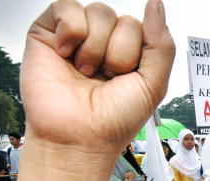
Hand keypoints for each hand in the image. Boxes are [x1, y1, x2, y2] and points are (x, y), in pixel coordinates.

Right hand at [15, 0, 174, 180]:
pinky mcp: (48, 34)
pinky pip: (66, 7)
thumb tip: (156, 2)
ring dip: (96, 48)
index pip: (142, 28)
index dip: (135, 55)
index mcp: (130, 53)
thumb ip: (161, 43)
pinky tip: (66, 54)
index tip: (123, 81)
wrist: (80, 138)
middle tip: (103, 79)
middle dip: (118, 54)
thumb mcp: (154, 83)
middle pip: (122, 19)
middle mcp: (104, 42)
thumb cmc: (115, 118)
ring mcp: (77, 37)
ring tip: (85, 72)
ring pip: (99, 11)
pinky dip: (71, 31)